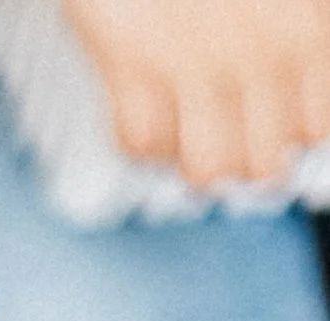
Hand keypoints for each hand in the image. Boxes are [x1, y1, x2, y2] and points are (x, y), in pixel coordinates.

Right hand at [62, 0, 329, 184]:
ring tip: (183, 120)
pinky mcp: (132, 63)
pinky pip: (139, 144)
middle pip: (260, 168)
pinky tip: (146, 100)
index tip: (265, 108)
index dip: (287, 125)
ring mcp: (196, 63)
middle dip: (239, 152)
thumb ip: (303, 28)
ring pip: (203, 172)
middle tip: (219, 122)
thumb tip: (302, 114)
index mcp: (306, 26)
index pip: (313, 128)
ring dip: (189, 154)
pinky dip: (141, 136)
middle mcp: (261, 51)